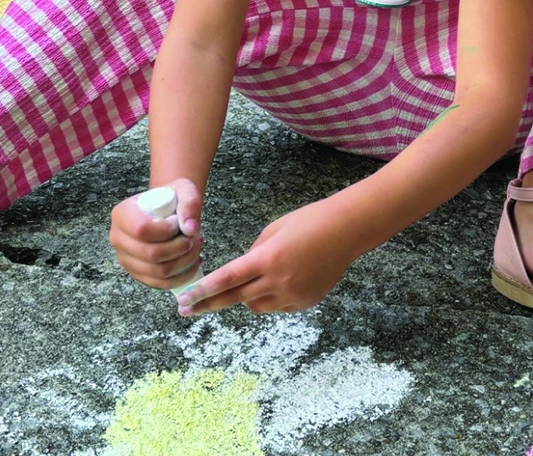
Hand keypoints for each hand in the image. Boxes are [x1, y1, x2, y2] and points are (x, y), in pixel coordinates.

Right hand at [109, 177, 203, 289]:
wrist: (165, 209)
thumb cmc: (171, 198)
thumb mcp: (183, 189)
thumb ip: (189, 202)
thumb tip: (190, 228)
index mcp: (122, 214)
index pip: (141, 229)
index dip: (165, 230)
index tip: (178, 223)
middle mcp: (118, 238)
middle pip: (150, 254)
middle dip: (180, 248)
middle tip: (194, 238)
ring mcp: (126, 259)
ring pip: (157, 272)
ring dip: (184, 263)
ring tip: (195, 248)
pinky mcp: (137, 274)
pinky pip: (159, 284)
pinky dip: (180, 277)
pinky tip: (192, 263)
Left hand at [175, 197, 355, 315]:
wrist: (346, 231)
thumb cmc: (309, 221)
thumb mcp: (274, 229)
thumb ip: (254, 254)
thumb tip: (241, 273)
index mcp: (268, 258)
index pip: (227, 279)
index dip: (204, 291)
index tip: (186, 300)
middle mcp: (278, 281)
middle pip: (235, 298)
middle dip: (209, 304)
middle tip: (187, 310)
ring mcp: (293, 295)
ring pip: (256, 306)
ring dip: (246, 297)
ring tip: (253, 279)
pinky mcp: (305, 302)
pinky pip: (278, 306)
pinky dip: (271, 297)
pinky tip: (282, 279)